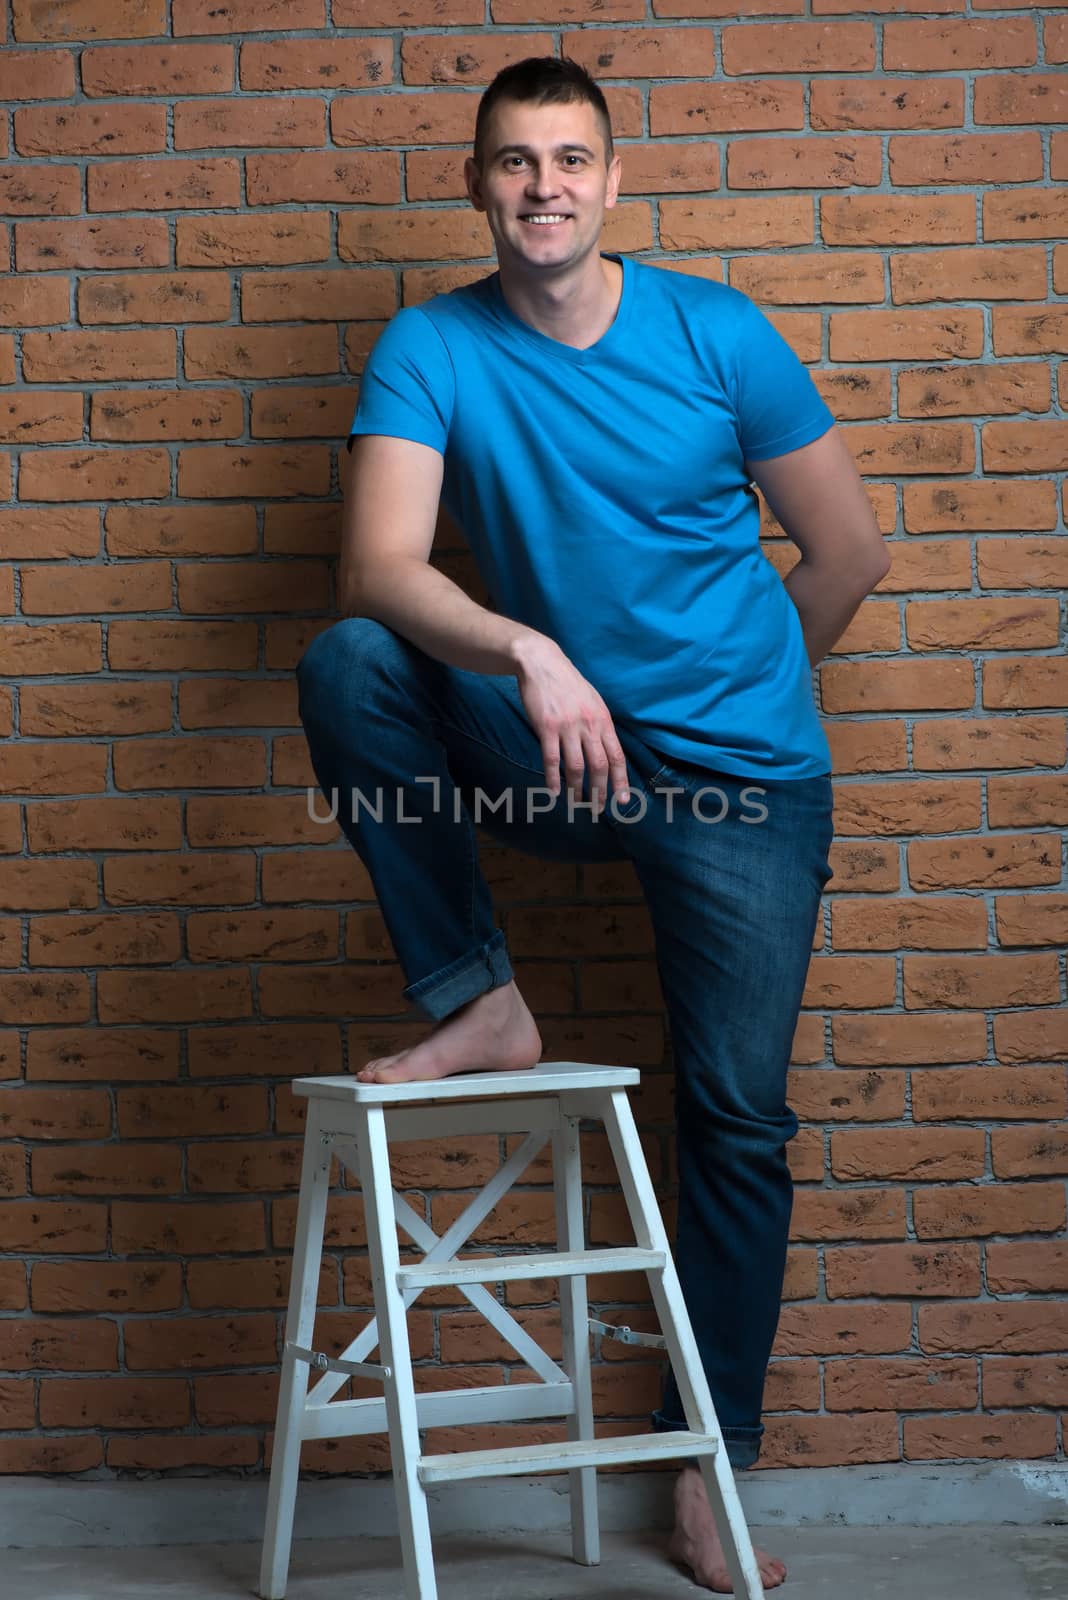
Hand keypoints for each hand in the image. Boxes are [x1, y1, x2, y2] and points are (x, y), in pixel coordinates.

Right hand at [512, 637, 631, 815]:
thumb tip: (607, 750)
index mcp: (603, 720)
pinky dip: (553, 778)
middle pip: (599, 766)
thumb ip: (600, 725)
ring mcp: (568, 727)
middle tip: (598, 809)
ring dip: (577, 789)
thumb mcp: (593, 701)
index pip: (617, 756)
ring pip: (576, 767)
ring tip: (576, 803)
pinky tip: (554, 791)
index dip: (621, 780)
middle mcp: (589, 725)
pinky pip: (551, 759)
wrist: (542, 663)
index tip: (623, 800)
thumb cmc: (568, 684)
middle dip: (600, 791)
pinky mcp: (547, 727)